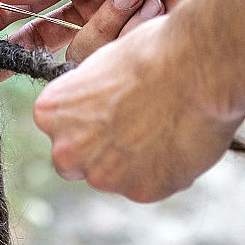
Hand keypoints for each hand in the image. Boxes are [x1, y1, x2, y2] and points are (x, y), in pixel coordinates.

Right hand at [0, 0, 244, 83]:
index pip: (27, 9)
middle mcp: (92, 12)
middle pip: (42, 43)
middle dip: (11, 56)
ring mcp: (117, 36)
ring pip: (79, 54)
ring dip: (104, 25)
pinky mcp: (140, 56)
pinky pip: (111, 64)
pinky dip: (123, 39)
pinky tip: (149, 13)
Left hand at [32, 14, 244, 202]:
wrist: (195, 65)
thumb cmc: (152, 52)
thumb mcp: (103, 66)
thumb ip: (90, 98)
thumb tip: (99, 108)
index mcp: (49, 114)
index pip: (60, 129)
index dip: (89, 121)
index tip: (112, 109)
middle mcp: (66, 151)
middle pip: (80, 161)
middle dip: (103, 150)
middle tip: (138, 124)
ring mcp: (103, 176)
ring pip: (118, 177)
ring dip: (137, 162)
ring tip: (168, 126)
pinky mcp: (141, 192)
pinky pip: (151, 185)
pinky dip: (166, 170)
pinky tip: (182, 140)